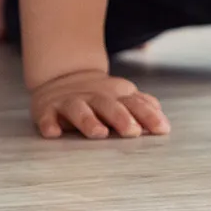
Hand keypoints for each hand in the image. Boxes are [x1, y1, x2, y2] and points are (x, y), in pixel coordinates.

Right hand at [30, 69, 170, 139]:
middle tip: (132, 132)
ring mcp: (70, 102)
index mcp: (116, 95)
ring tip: (98, 133)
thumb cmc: (100, 96)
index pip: (135, 104)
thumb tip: (163, 122)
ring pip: (79, 109)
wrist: (62, 77)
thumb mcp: (122, 97)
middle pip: (108, 105)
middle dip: (121, 117)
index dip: (148, 116)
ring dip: (88, 121)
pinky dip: (49, 123)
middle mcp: (94, 96)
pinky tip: (54, 132)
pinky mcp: (48, 109)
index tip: (161, 129)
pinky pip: (47, 116)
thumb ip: (142, 107)